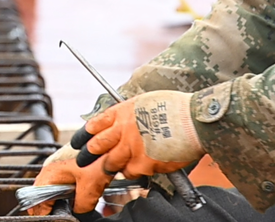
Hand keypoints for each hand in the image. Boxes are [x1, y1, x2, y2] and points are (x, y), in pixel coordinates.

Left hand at [27, 91, 202, 214]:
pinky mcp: (143, 163)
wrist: (195, 120)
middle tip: (86, 160)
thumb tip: (126, 122)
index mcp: (122, 111)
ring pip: (112, 163)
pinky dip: (136, 172)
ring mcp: (131, 148)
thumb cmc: (177, 108)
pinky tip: (147, 165)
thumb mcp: (147, 102)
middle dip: (90, 155)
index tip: (79, 142)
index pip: (94, 125)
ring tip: (126, 162)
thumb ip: (132, 114)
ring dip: (116, 165)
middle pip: (96, 146)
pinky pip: (132, 173)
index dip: (84, 135)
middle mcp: (123, 129)